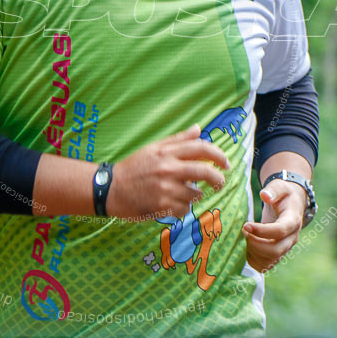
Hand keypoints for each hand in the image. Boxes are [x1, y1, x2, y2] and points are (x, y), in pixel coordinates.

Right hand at [107, 124, 229, 220]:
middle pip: (205, 172)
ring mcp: (165, 188)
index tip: (225, 163)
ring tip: (182, 193)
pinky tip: (173, 204)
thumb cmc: (133, 167)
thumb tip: (198, 128)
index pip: (201, 149)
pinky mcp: (162, 206)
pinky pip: (184, 210)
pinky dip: (182, 208)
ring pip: (196, 194)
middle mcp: (168, 169)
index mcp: (167, 152)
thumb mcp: (153, 148)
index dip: (218, 155)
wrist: (111, 188)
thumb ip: (177, 139)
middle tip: (220, 183)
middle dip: (218, 179)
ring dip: (194, 196)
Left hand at [243, 178, 305, 271]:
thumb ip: (273, 190)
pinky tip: (245, 246)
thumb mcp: (280, 186)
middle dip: (255, 244)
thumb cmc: (283, 195)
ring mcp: (285, 248)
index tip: (246, 225)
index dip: (262, 231)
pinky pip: (264, 265)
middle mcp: (291, 238)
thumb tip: (264, 196)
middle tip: (243, 231)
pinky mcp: (277, 255)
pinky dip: (252, 260)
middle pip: (275, 250)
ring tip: (244, 237)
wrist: (291, 205)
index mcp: (293, 221)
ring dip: (252, 252)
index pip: (280, 231)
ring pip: (269, 260)